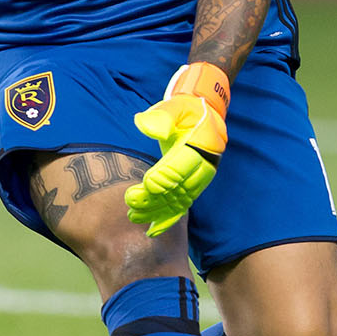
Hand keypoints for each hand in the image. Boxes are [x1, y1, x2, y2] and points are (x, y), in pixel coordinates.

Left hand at [125, 63, 229, 236]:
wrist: (204, 116)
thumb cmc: (185, 109)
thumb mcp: (175, 105)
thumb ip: (163, 116)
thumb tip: (145, 126)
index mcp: (201, 143)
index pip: (184, 164)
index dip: (166, 175)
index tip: (147, 183)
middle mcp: (205, 164)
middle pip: (181, 187)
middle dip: (156, 197)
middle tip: (131, 201)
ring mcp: (200, 179)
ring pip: (179, 201)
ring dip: (157, 211)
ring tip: (133, 216)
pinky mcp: (193, 188)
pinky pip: (182, 207)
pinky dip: (167, 220)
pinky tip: (151, 230)